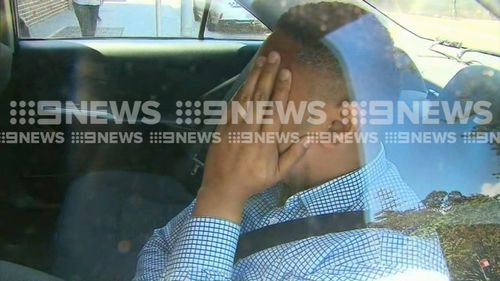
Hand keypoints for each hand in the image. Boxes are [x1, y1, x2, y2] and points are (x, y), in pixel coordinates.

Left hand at [193, 51, 309, 222]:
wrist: (222, 188)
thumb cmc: (253, 181)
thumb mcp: (278, 174)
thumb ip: (294, 156)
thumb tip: (309, 138)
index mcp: (265, 139)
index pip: (276, 109)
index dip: (281, 89)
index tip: (287, 72)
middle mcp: (250, 128)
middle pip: (260, 96)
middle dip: (268, 74)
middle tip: (274, 56)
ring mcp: (234, 126)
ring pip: (245, 96)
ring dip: (254, 77)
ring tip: (261, 60)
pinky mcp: (222, 126)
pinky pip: (232, 104)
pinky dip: (239, 90)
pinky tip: (245, 80)